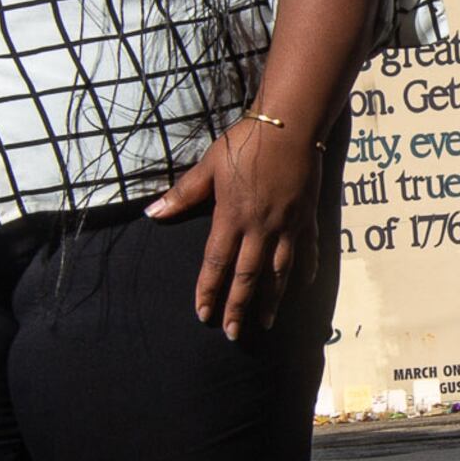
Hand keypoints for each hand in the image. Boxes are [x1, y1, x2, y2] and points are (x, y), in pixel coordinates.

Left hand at [148, 118, 314, 339]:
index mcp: (232, 217)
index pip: (216, 263)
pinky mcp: (306, 218)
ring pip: (278, 273)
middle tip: (234, 335)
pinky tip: (301, 287)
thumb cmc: (247, 142)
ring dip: (270, 301)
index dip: (208, 290)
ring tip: (265, 323)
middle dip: (238, 308)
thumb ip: (183, 194)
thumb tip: (153, 214)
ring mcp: (286, 226)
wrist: (291, 125)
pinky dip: (305, 271)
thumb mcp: (209, 165)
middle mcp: (260, 228)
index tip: (202, 314)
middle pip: (247, 277)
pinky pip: (307, 251)